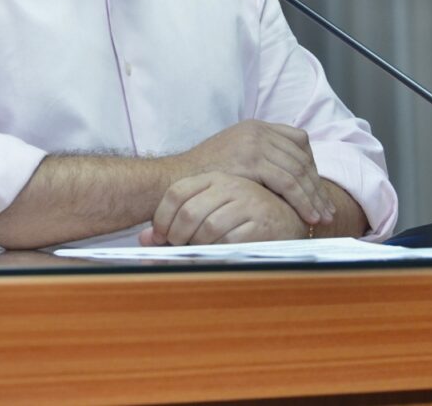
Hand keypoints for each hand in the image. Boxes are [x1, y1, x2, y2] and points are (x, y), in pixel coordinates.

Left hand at [139, 172, 309, 245]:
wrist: (288, 217)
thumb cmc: (242, 216)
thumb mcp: (210, 209)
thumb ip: (177, 221)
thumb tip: (143, 240)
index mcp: (214, 177)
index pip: (176, 192)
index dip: (161, 218)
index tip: (160, 237)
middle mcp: (230, 185)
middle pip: (189, 212)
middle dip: (177, 236)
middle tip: (178, 248)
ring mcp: (248, 202)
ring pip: (207, 228)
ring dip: (197, 246)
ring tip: (198, 252)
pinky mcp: (262, 223)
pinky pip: (229, 242)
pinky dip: (217, 252)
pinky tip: (218, 253)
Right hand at [177, 120, 334, 226]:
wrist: (176, 180)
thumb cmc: (202, 176)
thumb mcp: (232, 157)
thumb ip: (257, 158)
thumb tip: (283, 174)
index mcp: (255, 127)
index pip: (298, 140)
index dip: (312, 166)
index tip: (315, 189)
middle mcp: (257, 131)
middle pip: (301, 157)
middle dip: (317, 186)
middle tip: (327, 210)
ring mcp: (254, 143)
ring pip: (298, 171)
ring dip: (314, 196)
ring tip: (322, 217)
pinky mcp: (251, 161)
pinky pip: (287, 182)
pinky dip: (302, 200)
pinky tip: (308, 215)